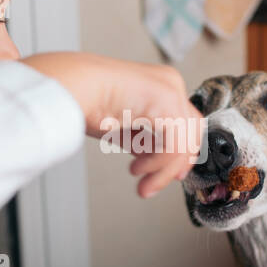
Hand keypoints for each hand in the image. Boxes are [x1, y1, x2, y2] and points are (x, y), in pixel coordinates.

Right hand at [24, 53, 203, 197]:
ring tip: (142, 182)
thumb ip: (144, 139)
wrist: (73, 88)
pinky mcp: (166, 102)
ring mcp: (171, 91)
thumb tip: (154, 157)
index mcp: (164, 85)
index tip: (174, 174)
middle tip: (159, 181)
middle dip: (179, 162)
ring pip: (184, 141)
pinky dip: (157, 163)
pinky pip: (173, 143)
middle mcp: (171, 84)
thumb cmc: (88, 100)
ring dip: (163, 170)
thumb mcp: (125, 125)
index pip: (187, 122)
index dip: (184, 152)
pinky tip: (138, 170)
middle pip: (193, 131)